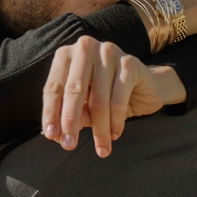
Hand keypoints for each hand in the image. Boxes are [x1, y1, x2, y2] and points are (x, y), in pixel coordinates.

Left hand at [42, 36, 186, 157]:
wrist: (145, 86)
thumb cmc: (107, 94)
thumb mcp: (84, 105)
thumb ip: (72, 114)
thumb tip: (58, 134)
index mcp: (67, 55)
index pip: (53, 87)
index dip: (51, 113)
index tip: (51, 136)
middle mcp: (85, 48)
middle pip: (74, 90)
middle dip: (70, 121)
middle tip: (69, 145)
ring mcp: (108, 52)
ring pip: (98, 99)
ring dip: (99, 129)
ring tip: (101, 148)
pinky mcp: (129, 63)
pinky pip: (118, 100)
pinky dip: (115, 122)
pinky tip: (114, 135)